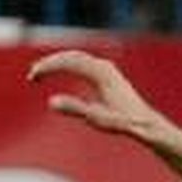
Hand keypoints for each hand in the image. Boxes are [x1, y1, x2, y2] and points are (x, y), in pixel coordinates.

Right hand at [27, 50, 164, 142]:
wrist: (148, 125)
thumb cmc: (125, 124)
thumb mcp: (98, 119)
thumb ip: (75, 109)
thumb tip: (51, 102)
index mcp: (101, 73)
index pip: (68, 62)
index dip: (48, 67)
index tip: (34, 77)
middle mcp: (104, 66)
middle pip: (70, 56)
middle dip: (50, 63)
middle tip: (33, 75)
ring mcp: (107, 69)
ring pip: (76, 58)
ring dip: (58, 63)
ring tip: (41, 74)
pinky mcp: (108, 74)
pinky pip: (83, 62)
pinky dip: (68, 65)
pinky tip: (60, 72)